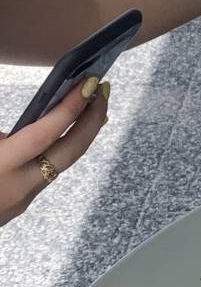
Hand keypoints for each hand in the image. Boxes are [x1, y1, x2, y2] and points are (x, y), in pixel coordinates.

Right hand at [0, 79, 108, 225]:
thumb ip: (3, 137)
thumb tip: (34, 118)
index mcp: (0, 167)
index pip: (45, 134)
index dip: (70, 107)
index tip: (90, 83)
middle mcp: (18, 186)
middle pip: (71, 152)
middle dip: (92, 119)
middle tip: (103, 89)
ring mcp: (23, 198)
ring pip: (63, 163)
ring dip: (81, 133)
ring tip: (92, 105)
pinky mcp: (21, 203)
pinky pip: (48, 170)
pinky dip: (61, 148)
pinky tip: (66, 132)